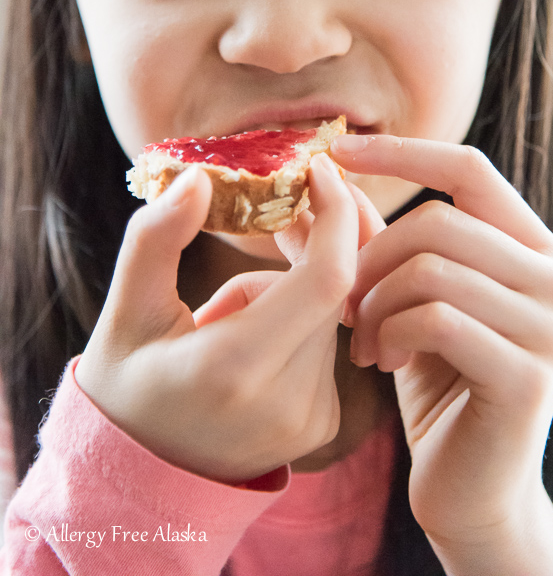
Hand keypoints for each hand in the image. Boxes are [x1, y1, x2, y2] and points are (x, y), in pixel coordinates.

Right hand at [74, 153, 358, 483]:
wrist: (144, 473)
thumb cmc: (127, 385)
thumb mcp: (126, 310)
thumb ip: (157, 238)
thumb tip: (199, 178)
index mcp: (236, 367)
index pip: (327, 279)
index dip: (335, 216)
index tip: (317, 170)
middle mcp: (287, 401)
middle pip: (331, 287)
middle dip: (304, 243)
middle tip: (268, 216)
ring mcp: (311, 420)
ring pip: (328, 311)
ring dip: (288, 289)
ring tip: (222, 316)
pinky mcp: (322, 424)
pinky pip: (325, 342)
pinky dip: (296, 322)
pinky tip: (247, 341)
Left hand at [331, 134, 552, 575]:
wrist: (469, 484)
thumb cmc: (436, 380)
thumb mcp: (404, 299)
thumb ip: (373, 243)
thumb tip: (323, 182)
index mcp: (532, 248)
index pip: (470, 169)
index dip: (402, 153)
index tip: (340, 150)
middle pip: (438, 223)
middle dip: (370, 261)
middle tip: (344, 305)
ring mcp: (551, 327)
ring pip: (432, 269)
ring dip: (376, 304)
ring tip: (362, 339)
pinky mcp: (529, 374)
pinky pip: (437, 319)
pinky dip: (391, 334)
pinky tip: (381, 362)